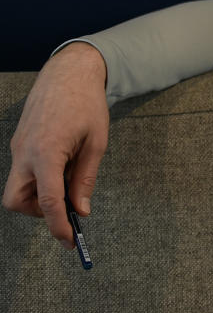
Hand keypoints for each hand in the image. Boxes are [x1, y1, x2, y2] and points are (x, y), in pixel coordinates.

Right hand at [3, 42, 109, 248]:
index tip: (69, 240)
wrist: (68, 72)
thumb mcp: (96, 142)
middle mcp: (24, 153)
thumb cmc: (86, 103)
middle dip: (37, 211)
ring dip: (39, 194)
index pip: (47, 201)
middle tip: (65, 204)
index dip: (57, 225)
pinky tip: (62, 164)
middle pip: (16, 201)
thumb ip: (86, 178)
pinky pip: (24, 171)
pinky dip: (40, 178)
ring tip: (68, 179)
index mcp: (46, 153)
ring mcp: (18, 148)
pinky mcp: (19, 143)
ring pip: (17, 187)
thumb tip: (80, 209)